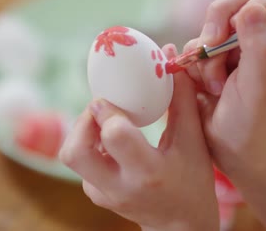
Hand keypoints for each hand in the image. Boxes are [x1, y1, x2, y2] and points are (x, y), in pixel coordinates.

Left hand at [59, 45, 218, 230]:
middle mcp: (119, 187)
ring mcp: (103, 195)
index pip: (113, 135)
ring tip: (108, 120)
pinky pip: (81, 162)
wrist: (181, 224)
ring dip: (85, 130)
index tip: (113, 97)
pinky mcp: (96, 195)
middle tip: (101, 107)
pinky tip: (113, 141)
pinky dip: (92, 143)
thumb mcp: (193, 140)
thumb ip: (180, 96)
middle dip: (82, 120)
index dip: (108, 110)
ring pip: (72, 155)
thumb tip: (168, 53)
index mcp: (147, 171)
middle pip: (74, 151)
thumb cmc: (193, 179)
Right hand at [185, 0, 265, 176]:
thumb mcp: (258, 88)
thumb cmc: (251, 124)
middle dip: (220, 21)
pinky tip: (204, 87)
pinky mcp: (212, 54)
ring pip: (214, 21)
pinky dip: (194, 62)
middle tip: (211, 46)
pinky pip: (196, 41)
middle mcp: (263, 39)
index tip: (239, 26)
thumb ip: (259, 47)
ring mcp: (236, 45)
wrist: (226, 148)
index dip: (259, 5)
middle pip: (242, 0)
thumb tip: (252, 8)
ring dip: (207, 52)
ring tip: (215, 85)